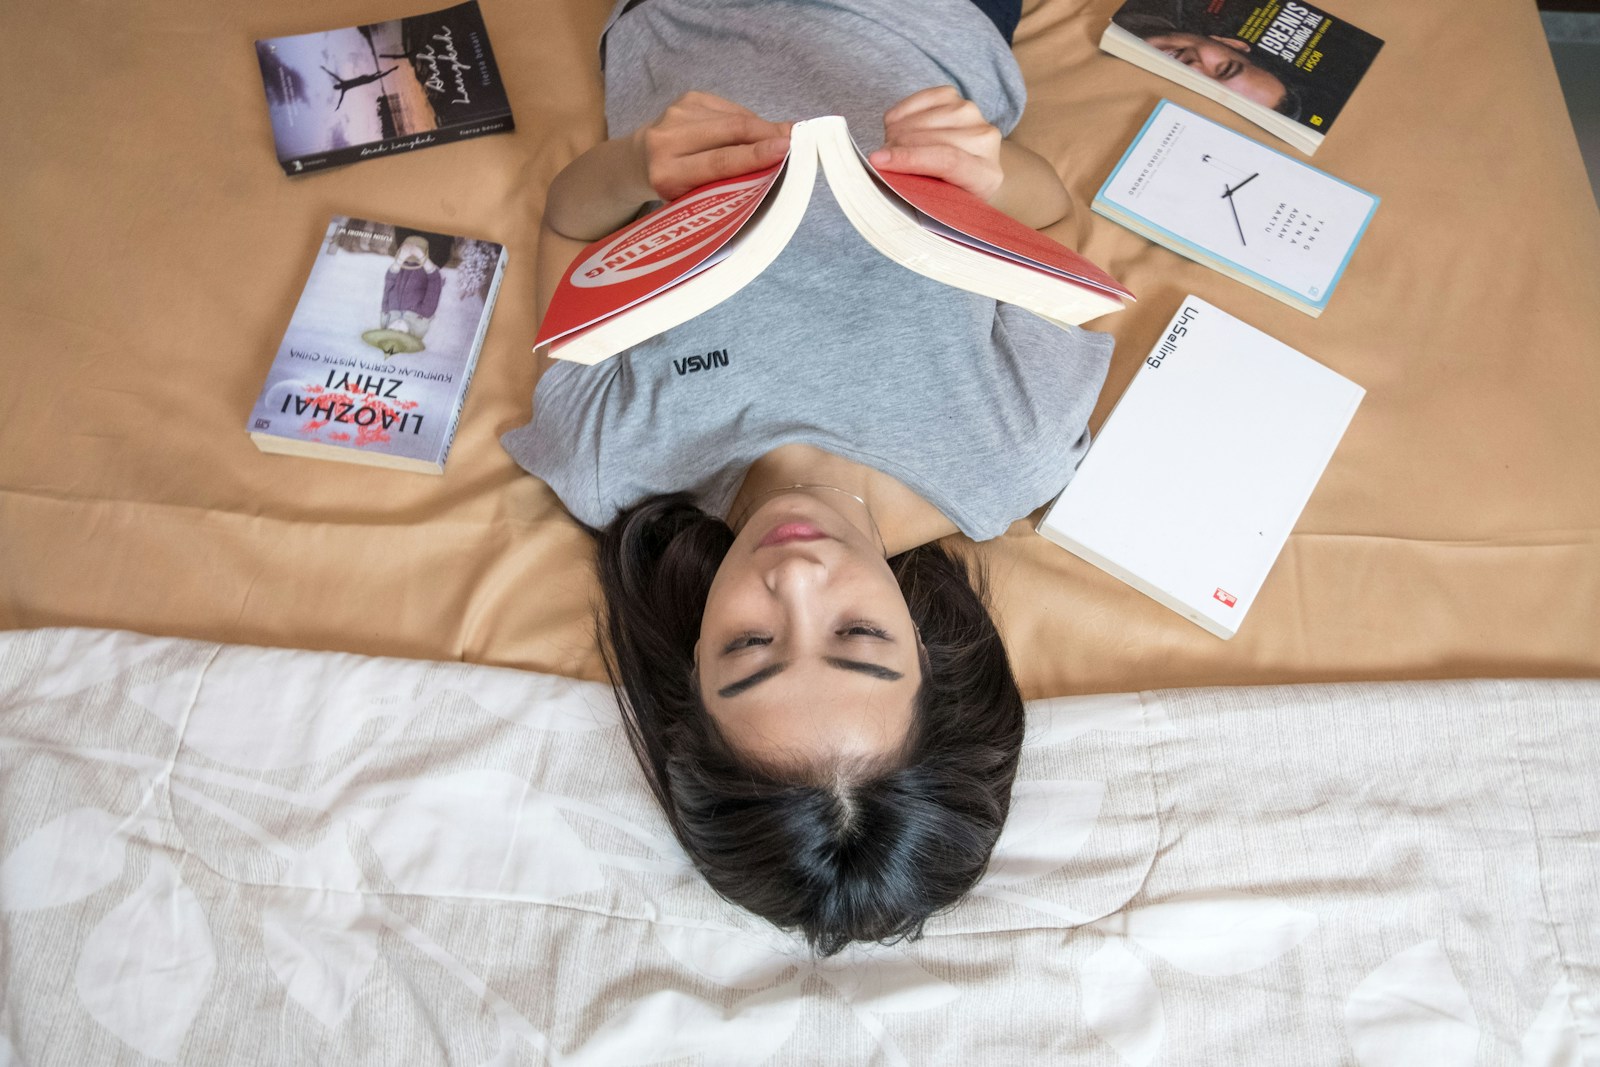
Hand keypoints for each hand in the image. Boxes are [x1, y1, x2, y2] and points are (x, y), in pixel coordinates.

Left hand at [630, 91, 791, 201]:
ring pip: (733, 116)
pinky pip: (729, 108)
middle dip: (767, 134)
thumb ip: (729, 186)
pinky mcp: (687, 98)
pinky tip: (756, 131)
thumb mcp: (696, 200)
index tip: (784, 149)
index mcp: (667, 174)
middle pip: (729, 131)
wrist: (638, 161)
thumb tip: (774, 167)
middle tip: (795, 139)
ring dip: (762, 127)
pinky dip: (748, 121)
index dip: (754, 155)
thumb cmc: (675, 190)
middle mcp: (667, 139)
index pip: (719, 162)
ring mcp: (676, 114)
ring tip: (782, 138)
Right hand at [868, 86, 1004, 201]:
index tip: (877, 161)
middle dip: (894, 148)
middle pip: (928, 137)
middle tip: (880, 163)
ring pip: (919, 119)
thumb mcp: (937, 204)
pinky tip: (895, 129)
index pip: (947, 160)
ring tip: (891, 150)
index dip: (909, 158)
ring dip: (894, 134)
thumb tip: (882, 166)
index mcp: (986, 175)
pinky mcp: (954, 96)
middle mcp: (984, 139)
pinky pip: (916, 101)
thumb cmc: (948, 191)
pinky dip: (897, 115)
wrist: (970, 168)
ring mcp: (970, 113)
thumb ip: (917, 191)